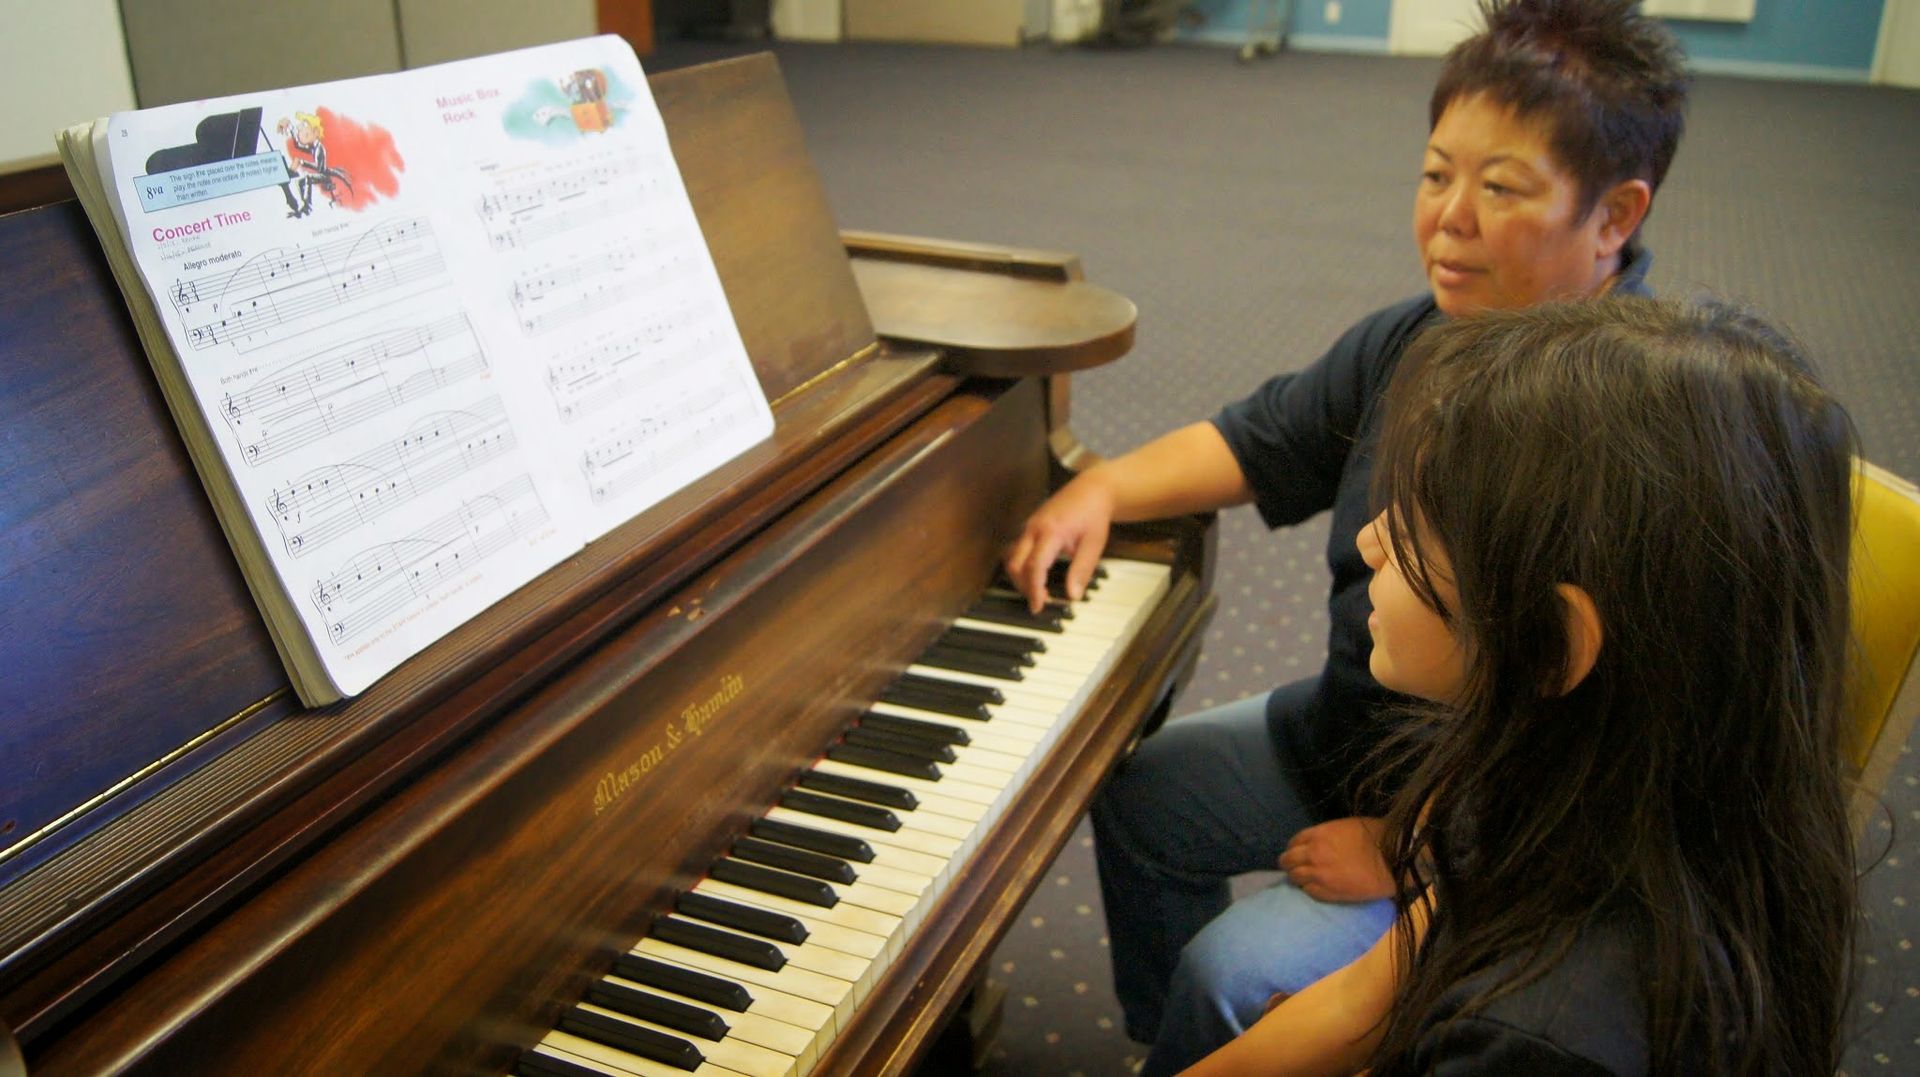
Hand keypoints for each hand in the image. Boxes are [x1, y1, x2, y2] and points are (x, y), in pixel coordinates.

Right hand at [1003, 472, 1115, 612]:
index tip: (1038, 606)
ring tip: (1038, 591)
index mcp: (1051, 531)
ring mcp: (1030, 526)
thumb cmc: (1094, 514)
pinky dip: (1022, 566)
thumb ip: (1081, 570)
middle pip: (1015, 563)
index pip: (1034, 566)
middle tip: (1040, 601)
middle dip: (1024, 586)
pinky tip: (1037, 575)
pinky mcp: (1030, 527)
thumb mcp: (1093, 544)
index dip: (1034, 589)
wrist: (1092, 488)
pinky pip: (1017, 549)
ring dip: (1020, 577)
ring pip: (1012, 557)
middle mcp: (1035, 528)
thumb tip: (1073, 595)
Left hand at [1278, 817, 1395, 902]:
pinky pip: (1309, 892)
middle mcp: (1313, 854)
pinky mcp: (1328, 892)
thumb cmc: (1376, 836)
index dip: (1294, 849)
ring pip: (1295, 878)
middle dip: (1290, 864)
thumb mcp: (1345, 826)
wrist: (1394, 858)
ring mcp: (1319, 875)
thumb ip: (1326, 835)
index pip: (1293, 843)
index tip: (1298, 854)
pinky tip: (1319, 888)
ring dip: (1299, 878)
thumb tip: (1316, 843)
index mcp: (1318, 834)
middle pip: (1287, 861)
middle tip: (1297, 868)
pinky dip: (1310, 890)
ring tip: (1308, 880)